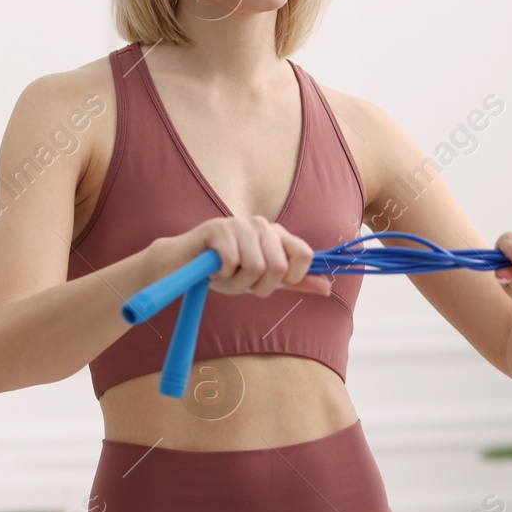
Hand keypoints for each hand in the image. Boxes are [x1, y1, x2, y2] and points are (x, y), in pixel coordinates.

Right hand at [169, 216, 333, 297]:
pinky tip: (213, 268)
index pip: (305, 254)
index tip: (272, 283)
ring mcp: (239, 224)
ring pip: (255, 267)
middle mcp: (261, 225)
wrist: (184, 265)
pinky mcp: (217, 228)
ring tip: (225, 275)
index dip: (292, 277)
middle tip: (241, 281)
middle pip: (279, 266)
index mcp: (277, 235)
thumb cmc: (225, 272)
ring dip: (237, 283)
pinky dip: (221, 275)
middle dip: (258, 286)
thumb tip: (328, 288)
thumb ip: (294, 281)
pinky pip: (231, 263)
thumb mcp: (263, 280)